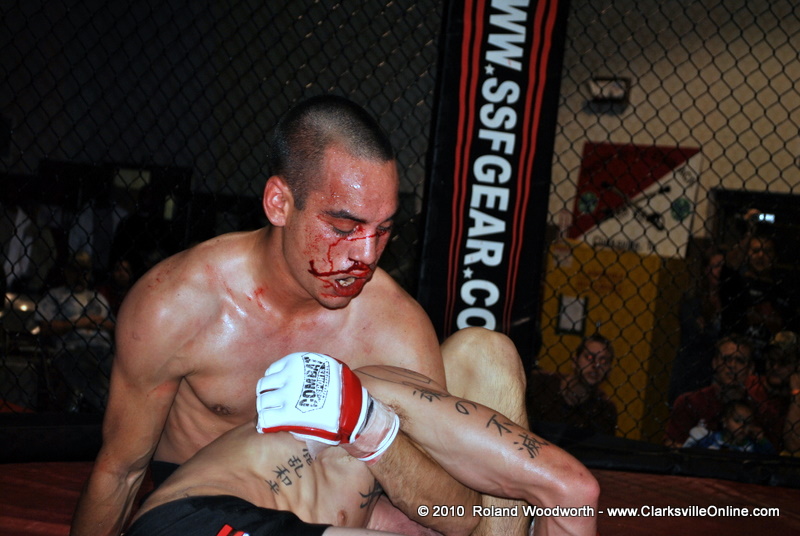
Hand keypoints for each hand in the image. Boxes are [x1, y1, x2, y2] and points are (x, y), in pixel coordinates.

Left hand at [256, 352, 398, 461]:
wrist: (353, 412)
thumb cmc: (339, 393)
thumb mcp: (324, 370)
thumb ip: (305, 372)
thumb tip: (284, 382)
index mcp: (299, 361)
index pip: (272, 371)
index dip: (273, 382)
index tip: (275, 390)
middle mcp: (291, 375)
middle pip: (263, 385)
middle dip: (266, 395)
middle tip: (272, 405)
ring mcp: (288, 395)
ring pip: (261, 401)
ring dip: (264, 408)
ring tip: (271, 415)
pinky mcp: (288, 415)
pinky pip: (266, 418)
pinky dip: (265, 421)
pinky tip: (272, 424)